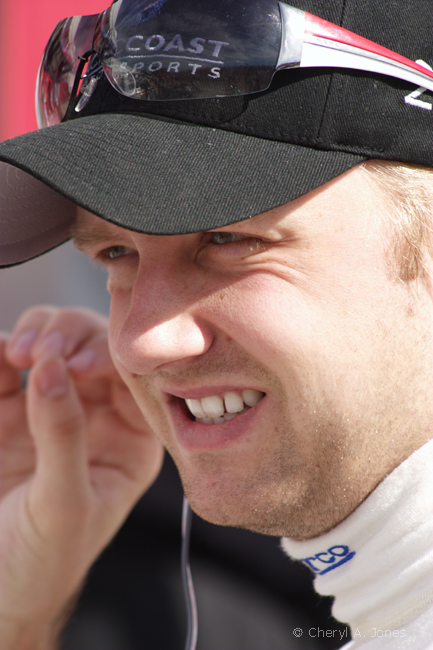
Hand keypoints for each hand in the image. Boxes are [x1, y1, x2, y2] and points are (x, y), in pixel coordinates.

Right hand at [0, 307, 163, 648]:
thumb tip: (55, 367)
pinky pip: (6, 364)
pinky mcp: (7, 411)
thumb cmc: (42, 563)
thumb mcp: (62, 504)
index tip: (79, 362)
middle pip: (94, 349)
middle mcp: (95, 416)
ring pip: (53, 344)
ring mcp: (50, 409)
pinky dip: (1, 351)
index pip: (132, 379)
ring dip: (37, 334)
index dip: (111, 358)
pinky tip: (0, 355)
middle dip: (72, 338)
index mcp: (130, 440)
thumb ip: (63, 435)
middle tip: (44, 352)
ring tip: (19, 353)